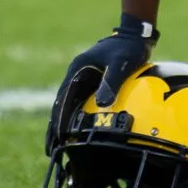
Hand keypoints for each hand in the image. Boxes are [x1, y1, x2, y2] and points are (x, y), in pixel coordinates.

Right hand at [45, 14, 157, 151]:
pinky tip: (79, 135)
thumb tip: (103, 105)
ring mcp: (83, 79)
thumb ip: (111, 82)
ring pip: (69, 106)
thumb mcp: (120, 63)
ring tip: (59, 148)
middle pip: (62, 105)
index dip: (58, 119)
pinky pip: (81, 104)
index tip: (56, 139)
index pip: (63, 99)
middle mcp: (76, 75)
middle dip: (55, 128)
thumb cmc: (128, 48)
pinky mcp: (93, 84)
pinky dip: (77, 120)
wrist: (135, 35)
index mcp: (78, 69)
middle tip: (51, 151)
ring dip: (63, 126)